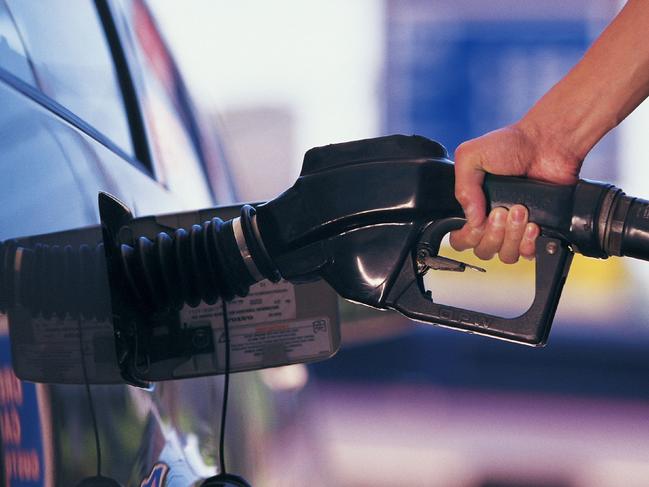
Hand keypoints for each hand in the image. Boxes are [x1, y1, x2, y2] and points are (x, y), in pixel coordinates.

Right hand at [450, 121, 581, 262]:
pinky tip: (534, 223)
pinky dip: (529, 242)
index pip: (461, 239)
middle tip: (501, 211)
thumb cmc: (513, 144)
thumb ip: (462, 188)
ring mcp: (515, 228)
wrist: (548, 143)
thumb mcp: (471, 155)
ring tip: (520, 210)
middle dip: (492, 233)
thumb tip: (471, 220)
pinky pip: (529, 254)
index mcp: (474, 206)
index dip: (467, 236)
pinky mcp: (538, 230)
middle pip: (483, 251)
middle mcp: (493, 221)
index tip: (478, 220)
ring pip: (505, 255)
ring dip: (511, 236)